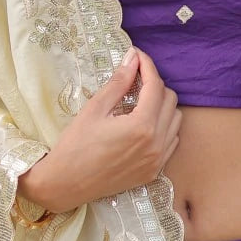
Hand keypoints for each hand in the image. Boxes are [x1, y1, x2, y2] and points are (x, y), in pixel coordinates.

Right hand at [17, 47, 181, 211]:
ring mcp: (158, 160)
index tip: (137, 55)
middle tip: (135, 78)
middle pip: (170, 100)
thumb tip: (133, 58)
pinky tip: (144, 123)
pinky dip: (163, 126)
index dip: (147, 66)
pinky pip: (171, 141)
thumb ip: (118, 82)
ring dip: (162, 105)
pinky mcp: (154, 171)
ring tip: (139, 100)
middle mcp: (156, 144)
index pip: (155, 86)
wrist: (65, 185)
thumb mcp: (95, 109)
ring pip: (175, 120)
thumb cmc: (75, 145)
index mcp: (142, 126)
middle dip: (154, 84)